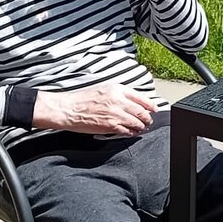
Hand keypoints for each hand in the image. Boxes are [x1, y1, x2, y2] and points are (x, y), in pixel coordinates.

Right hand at [34, 84, 159, 134]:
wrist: (68, 108)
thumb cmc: (82, 99)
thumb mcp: (103, 89)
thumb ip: (118, 94)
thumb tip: (132, 101)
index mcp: (117, 89)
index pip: (140, 96)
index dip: (150, 104)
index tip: (154, 109)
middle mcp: (118, 100)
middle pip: (141, 111)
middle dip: (147, 117)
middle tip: (148, 121)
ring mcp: (115, 114)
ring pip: (136, 122)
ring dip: (141, 126)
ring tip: (142, 128)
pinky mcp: (110, 125)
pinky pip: (126, 131)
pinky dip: (131, 132)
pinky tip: (131, 132)